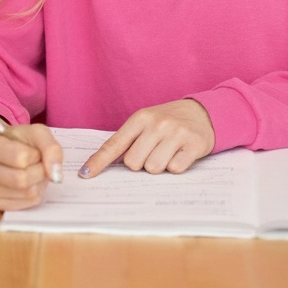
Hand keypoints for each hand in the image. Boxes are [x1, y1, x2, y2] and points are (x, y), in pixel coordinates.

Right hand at [0, 115, 62, 211]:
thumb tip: (56, 176)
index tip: (32, 151)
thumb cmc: (21, 141)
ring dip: (39, 183)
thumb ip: (51, 149)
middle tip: (37, 164)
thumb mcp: (38, 133)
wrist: (5, 150)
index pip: (21, 158)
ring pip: (28, 193)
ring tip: (33, 172)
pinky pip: (27, 204)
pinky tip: (28, 184)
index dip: (36, 155)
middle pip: (23, 179)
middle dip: (40, 172)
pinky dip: (35, 194)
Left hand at [78, 99, 214, 178]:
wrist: (202, 112)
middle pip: (133, 163)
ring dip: (159, 166)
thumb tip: (103, 164)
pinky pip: (175, 169)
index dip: (98, 162)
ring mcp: (175, 133)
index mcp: (139, 119)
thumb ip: (127, 141)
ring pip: (153, 168)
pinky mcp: (194, 144)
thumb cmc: (167, 121)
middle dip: (140, 164)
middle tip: (153, 152)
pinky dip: (176, 167)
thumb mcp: (145, 123)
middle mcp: (156, 124)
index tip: (85, 174)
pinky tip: (181, 154)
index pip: (114, 145)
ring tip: (167, 153)